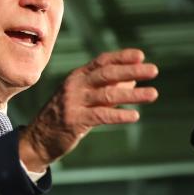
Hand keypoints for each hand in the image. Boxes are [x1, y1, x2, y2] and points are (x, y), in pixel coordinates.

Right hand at [19, 49, 158, 172]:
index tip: (141, 55)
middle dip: (132, 70)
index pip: (102, 61)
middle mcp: (75, 86)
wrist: (39, 139)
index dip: (122, 57)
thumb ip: (107, 88)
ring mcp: (73, 103)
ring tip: (153, 94)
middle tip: (154, 71)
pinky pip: (101, 115)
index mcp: (77, 76)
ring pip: (108, 95)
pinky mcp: (74, 121)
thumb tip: (134, 77)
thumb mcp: (85, 98)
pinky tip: (134, 116)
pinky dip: (119, 114)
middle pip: (107, 74)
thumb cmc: (66, 116)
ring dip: (133, 94)